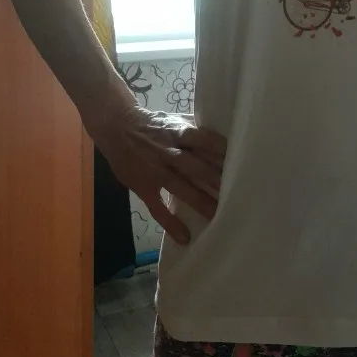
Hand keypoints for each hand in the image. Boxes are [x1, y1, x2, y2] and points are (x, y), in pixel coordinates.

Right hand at [92, 106, 225, 244]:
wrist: (116, 126)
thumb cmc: (152, 123)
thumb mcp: (173, 119)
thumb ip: (194, 129)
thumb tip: (222, 133)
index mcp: (177, 132)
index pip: (203, 140)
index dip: (220, 150)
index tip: (241, 160)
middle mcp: (167, 151)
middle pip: (195, 167)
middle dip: (216, 180)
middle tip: (238, 193)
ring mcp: (154, 170)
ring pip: (181, 188)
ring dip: (201, 202)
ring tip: (219, 216)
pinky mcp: (142, 186)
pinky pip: (157, 208)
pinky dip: (170, 223)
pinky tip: (185, 237)